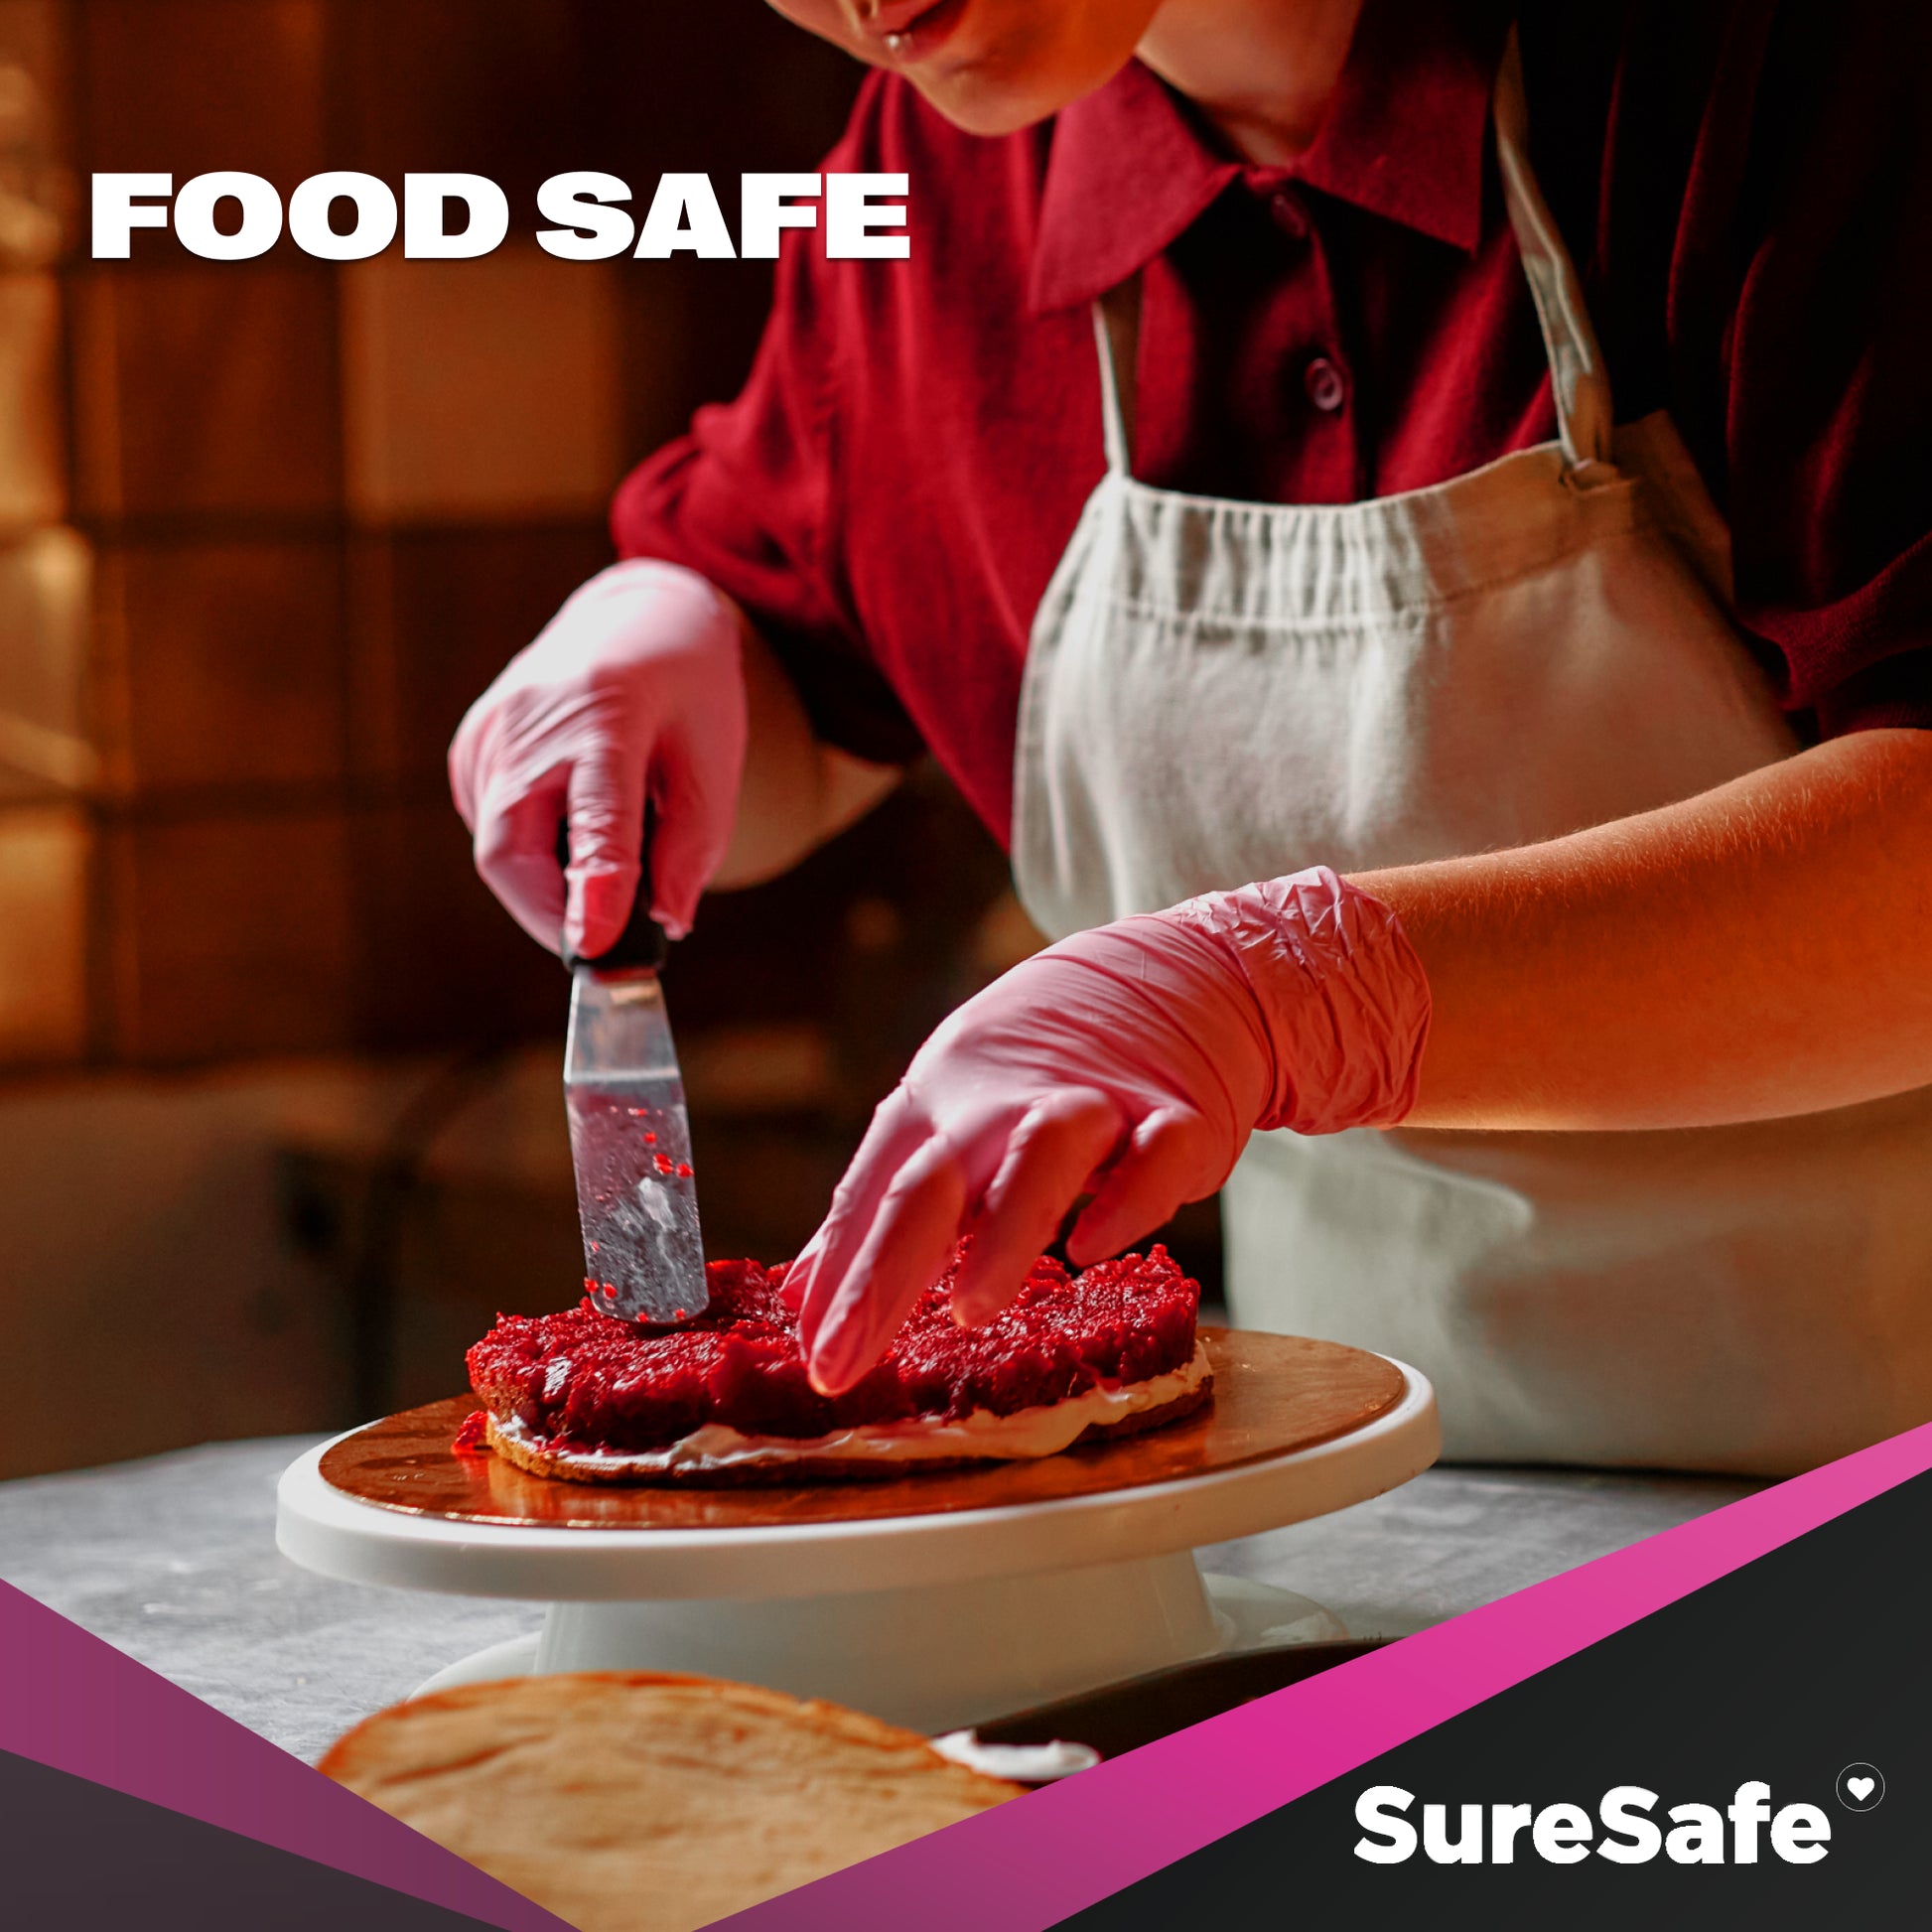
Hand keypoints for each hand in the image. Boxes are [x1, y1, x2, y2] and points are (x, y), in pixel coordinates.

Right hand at [448, 560, 746, 956]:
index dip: (593, 886)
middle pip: (512, 852)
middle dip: (552, 918)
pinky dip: (532, 857)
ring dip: (548, 889)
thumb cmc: (684, 688)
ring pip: (498, 852)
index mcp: (608, 712)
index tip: (594, 948)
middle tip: (604, 952)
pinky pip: (492, 829)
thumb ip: (693, 846)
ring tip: (604, 871)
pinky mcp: (470, 749)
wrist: (633, 614)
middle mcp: (531, 721)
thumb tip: (663, 924)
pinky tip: (571, 829)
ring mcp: (489, 734)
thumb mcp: (715, 758)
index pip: (595, 813)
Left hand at [791, 867, 1432, 1392]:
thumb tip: (805, 1296)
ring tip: (970, 1306)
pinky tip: (1096, 1245)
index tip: (820, 1364)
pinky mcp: (1177, 1114)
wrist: (1170, 976)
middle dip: (886, 1268)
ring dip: (1003, 1229)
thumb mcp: (948, 1116)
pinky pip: (1156, 1153)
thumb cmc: (1037, 1069)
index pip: (872, 1192)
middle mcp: (1002, 1100)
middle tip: (851, 1352)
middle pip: (934, 1177)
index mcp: (938, 1103)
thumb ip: (880, 1209)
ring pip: (1041, 1154)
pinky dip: (1129, 1197)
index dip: (841, 1280)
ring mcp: (1093, 1102)